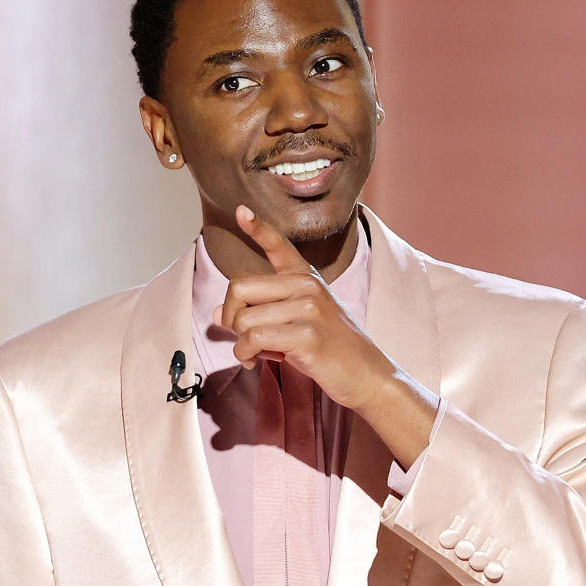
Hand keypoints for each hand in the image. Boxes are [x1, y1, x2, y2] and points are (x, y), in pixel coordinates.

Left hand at [215, 205, 437, 464]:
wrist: (367, 375)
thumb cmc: (330, 350)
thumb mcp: (296, 324)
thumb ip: (261, 313)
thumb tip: (218, 313)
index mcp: (306, 278)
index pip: (279, 246)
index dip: (258, 228)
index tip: (241, 210)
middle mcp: (307, 286)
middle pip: (239, 287)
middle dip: (230, 316)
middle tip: (240, 335)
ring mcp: (309, 309)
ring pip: (243, 319)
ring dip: (240, 343)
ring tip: (256, 353)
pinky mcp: (308, 335)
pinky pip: (253, 339)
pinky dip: (245, 354)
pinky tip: (255, 361)